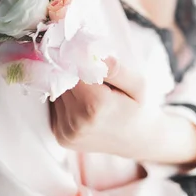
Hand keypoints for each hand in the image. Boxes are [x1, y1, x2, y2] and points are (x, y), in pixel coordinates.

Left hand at [49, 57, 195, 164]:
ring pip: (56, 93)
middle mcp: (75, 121)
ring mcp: (66, 132)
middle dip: (72, 71)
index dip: (77, 58)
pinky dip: (67, 100)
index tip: (86, 54)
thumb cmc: (139, 108)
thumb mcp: (138, 84)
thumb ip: (116, 68)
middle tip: (91, 71)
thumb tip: (93, 54)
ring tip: (90, 89)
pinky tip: (83, 102)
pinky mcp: (61, 137)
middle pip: (61, 80)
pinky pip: (56, 108)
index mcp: (95, 104)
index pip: (71, 68)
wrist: (137, 141)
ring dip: (68, 86)